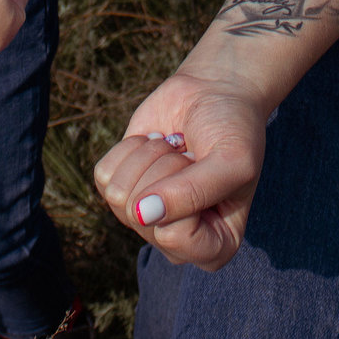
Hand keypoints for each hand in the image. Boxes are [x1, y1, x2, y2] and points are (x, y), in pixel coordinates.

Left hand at [93, 73, 267, 270]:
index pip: (174, 238)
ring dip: (150, 156)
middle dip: (167, 169)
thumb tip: (140, 213)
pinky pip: (104, 176)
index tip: (205, 169)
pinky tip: (156, 143)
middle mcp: (176, 240)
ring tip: (176, 148)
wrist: (214, 92)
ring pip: (119, 195)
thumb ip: (193, 194)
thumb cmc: (234, 130)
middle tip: (192, 155)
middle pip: (140, 216)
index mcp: (214, 247)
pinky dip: (130, 148)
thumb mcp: (231, 162)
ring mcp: (145, 216)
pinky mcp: (123, 187)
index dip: (183, 195)